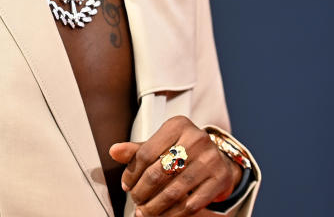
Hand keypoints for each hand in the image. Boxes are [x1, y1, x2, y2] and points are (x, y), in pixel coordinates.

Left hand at [109, 116, 240, 215]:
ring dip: (155, 207)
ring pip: (174, 191)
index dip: (132, 174)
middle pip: (158, 173)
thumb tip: (114, 151)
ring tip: (146, 212)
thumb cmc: (183, 151)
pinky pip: (192, 204)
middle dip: (142, 192)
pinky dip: (174, 214)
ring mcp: (210, 159)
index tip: (126, 186)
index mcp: (177, 125)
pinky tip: (164, 215)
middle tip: (136, 202)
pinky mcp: (220, 179)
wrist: (218, 159)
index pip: (146, 153)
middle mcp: (196, 138)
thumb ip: (137, 150)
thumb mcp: (161, 145)